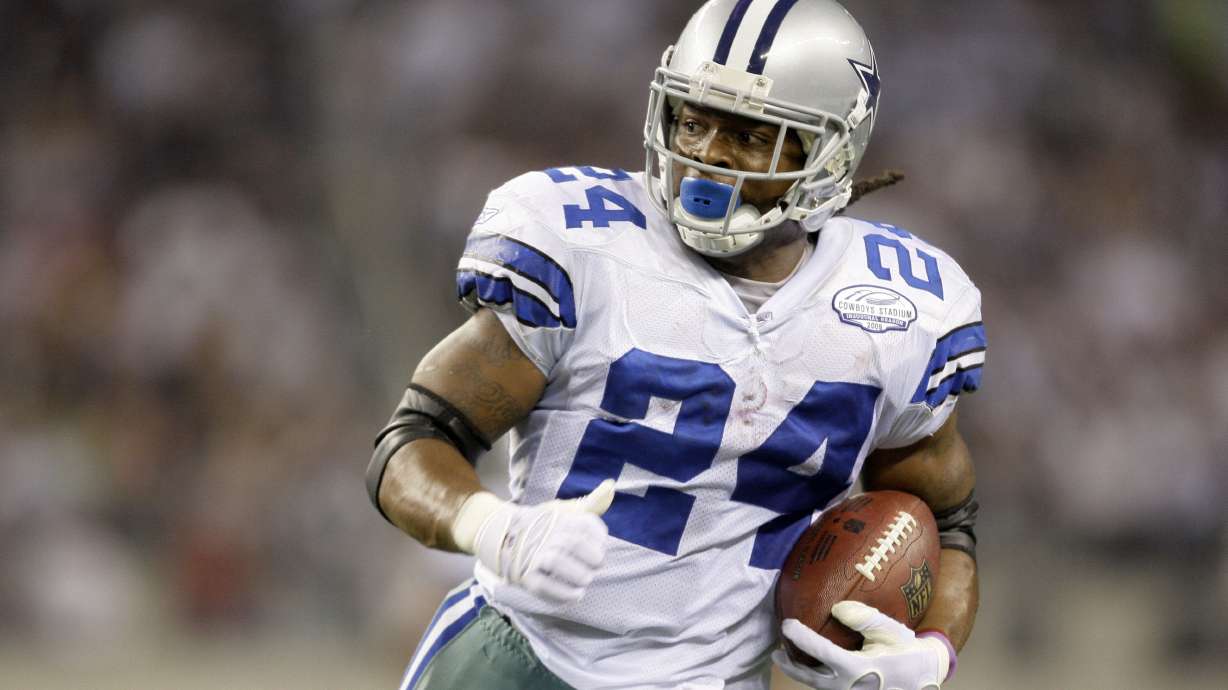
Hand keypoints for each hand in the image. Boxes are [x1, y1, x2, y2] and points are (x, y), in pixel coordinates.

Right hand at [452, 480, 614, 603]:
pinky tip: (576, 595)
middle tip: (594, 567)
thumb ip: (592, 503)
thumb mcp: (567, 511)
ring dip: (578, 576)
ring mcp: (534, 554)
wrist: (505, 537)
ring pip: (556, 563)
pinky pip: (544, 586)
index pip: (586, 525)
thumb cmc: (546, 526)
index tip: (601, 548)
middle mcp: (546, 534)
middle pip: (573, 544)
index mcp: (560, 518)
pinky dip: (563, 593)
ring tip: (585, 581)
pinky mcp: (526, 576)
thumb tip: (611, 486)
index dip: (600, 540)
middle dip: (591, 559)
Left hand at [773, 601, 950, 689]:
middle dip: (789, 665)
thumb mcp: (890, 631)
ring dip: (801, 673)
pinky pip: (829, 689)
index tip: (786, 624)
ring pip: (817, 686)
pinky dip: (817, 678)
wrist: (924, 678)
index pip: (819, 652)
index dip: (800, 637)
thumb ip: (864, 618)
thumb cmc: (907, 652)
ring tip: (786, 658)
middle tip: (775, 651)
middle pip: (809, 677)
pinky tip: (811, 667)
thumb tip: (837, 608)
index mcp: (855, 669)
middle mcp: (848, 686)